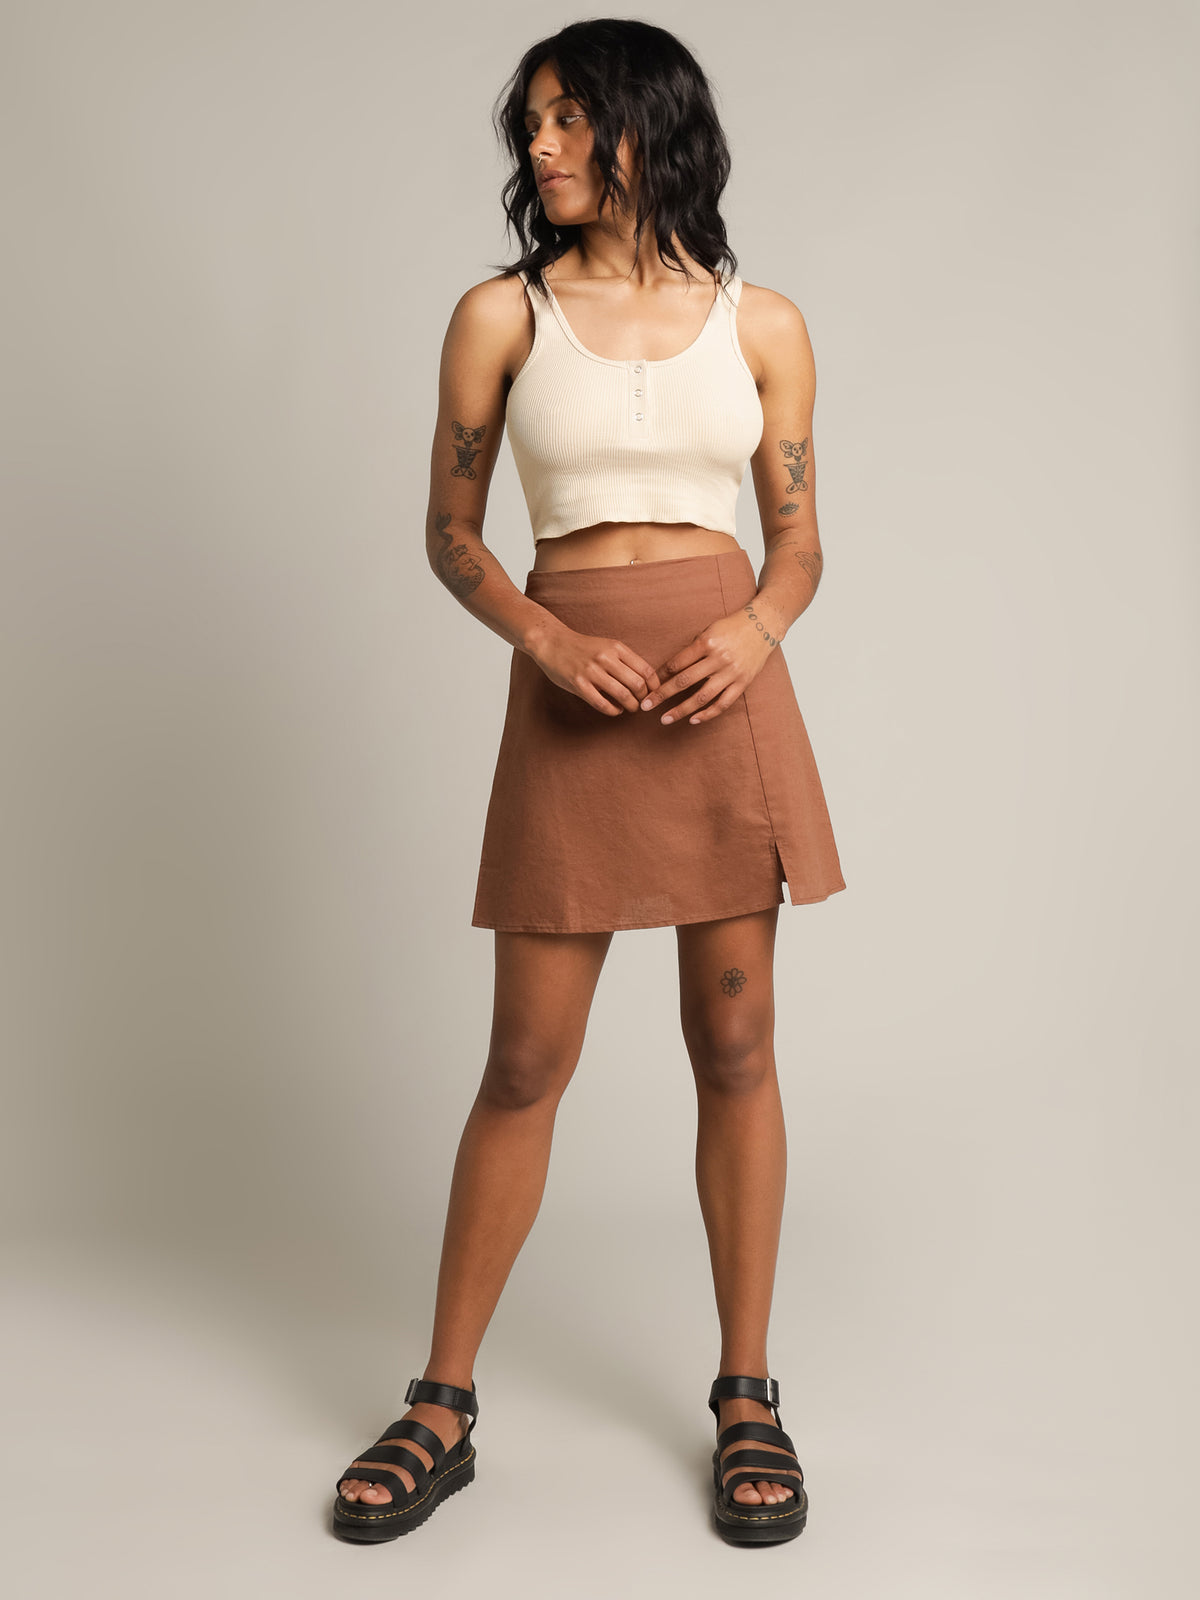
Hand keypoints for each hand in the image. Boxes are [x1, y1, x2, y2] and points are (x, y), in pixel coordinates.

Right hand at [530, 624, 661, 716]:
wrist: (551, 642)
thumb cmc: (582, 647)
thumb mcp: (606, 646)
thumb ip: (623, 660)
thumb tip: (645, 681)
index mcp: (616, 647)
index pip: (646, 670)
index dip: (654, 686)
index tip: (653, 693)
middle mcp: (606, 658)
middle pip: (637, 684)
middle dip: (644, 698)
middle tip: (642, 703)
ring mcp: (591, 672)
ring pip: (622, 695)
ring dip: (631, 706)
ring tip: (630, 708)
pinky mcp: (578, 684)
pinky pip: (602, 704)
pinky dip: (613, 710)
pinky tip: (615, 710)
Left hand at [640, 607, 779, 725]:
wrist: (763, 625)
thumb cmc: (731, 627)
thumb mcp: (708, 631)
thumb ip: (692, 650)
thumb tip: (670, 670)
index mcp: (706, 643)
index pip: (676, 663)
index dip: (660, 676)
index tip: (647, 685)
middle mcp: (718, 659)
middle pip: (684, 681)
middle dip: (662, 695)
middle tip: (645, 706)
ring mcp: (731, 673)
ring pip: (701, 697)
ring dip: (680, 711)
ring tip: (664, 719)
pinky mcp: (743, 683)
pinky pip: (723, 703)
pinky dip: (707, 714)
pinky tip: (693, 720)